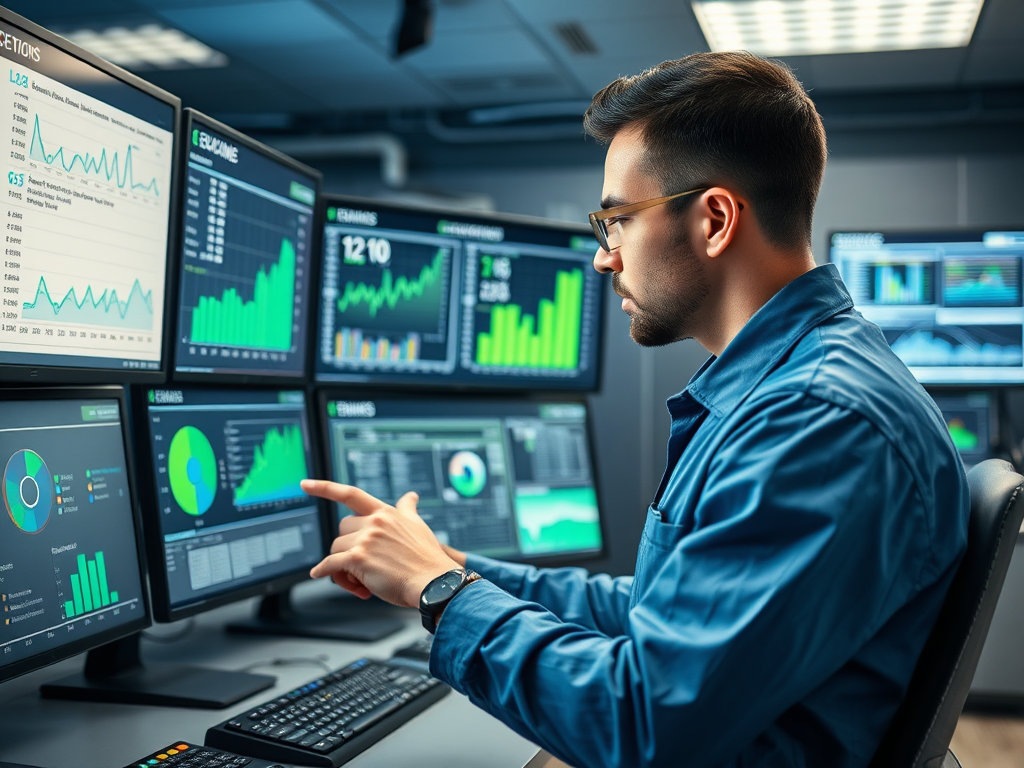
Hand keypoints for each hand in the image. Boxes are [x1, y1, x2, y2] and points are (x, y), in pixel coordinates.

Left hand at [302, 479, 459, 607]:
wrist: (434, 583)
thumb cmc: (427, 560)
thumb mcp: (418, 526)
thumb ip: (408, 510)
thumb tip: (411, 496)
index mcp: (386, 513)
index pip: (351, 494)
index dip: (326, 488)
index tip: (306, 484)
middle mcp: (375, 522)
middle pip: (341, 529)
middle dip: (346, 545)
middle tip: (359, 564)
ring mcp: (366, 540)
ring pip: (336, 549)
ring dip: (342, 566)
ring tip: (360, 580)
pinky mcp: (359, 559)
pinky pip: (330, 564)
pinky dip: (323, 571)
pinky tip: (318, 574)